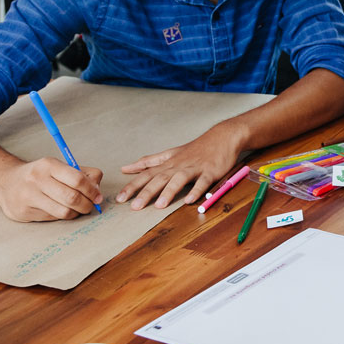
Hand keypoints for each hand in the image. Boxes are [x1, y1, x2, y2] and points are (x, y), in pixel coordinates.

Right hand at [0, 157, 103, 221]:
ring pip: (63, 212)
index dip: (92, 191)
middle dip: (87, 205)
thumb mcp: (60, 167)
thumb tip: (98, 191)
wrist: (5, 181)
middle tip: (90, 207)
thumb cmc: (40, 175)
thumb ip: (83, 174)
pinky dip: (61, 217)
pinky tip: (59, 210)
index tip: (98, 197)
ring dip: (75, 213)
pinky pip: (51, 218)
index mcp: (49, 165)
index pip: (77, 179)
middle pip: (72, 198)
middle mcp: (37, 179)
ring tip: (77, 210)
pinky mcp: (22, 212)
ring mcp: (28, 196)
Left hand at [116, 125, 242, 209]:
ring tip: (160, 205)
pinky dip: (197, 190)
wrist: (223, 137)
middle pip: (159, 178)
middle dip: (146, 192)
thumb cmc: (196, 148)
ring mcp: (194, 168)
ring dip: (169, 191)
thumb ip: (149, 162)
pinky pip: (203, 182)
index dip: (133, 186)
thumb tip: (127, 167)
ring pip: (179, 179)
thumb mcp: (170, 153)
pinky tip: (190, 200)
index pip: (146, 174)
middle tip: (134, 207)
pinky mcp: (210, 171)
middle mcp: (178, 165)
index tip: (120, 198)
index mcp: (168, 163)